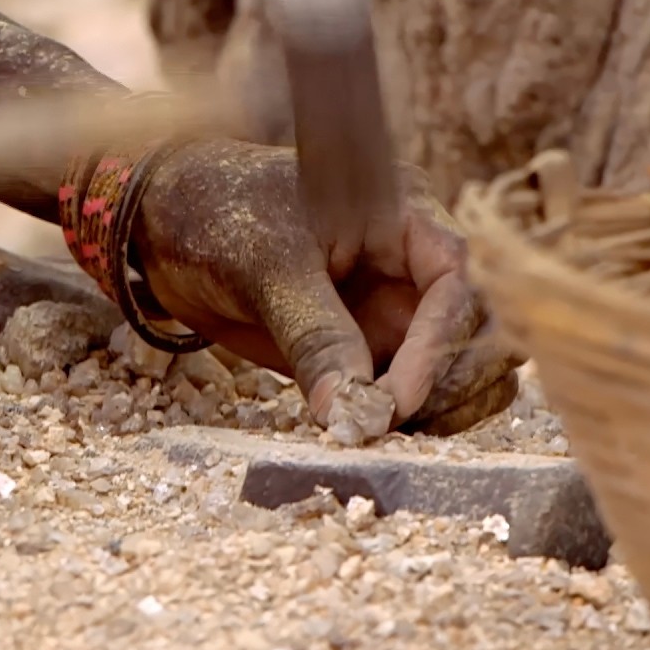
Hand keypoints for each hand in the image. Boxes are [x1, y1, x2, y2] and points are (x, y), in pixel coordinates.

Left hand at [135, 138, 524, 434]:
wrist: (166, 226)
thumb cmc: (220, 213)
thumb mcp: (268, 267)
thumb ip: (316, 336)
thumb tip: (351, 414)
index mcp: (407, 217)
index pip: (459, 282)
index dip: (440, 344)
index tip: (400, 398)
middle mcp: (414, 268)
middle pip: (483, 331)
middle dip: (451, 382)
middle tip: (389, 422)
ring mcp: (397, 314)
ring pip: (462, 371)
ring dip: (441, 410)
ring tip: (379, 432)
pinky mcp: (368, 353)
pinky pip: (412, 395)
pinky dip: (405, 422)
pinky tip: (366, 436)